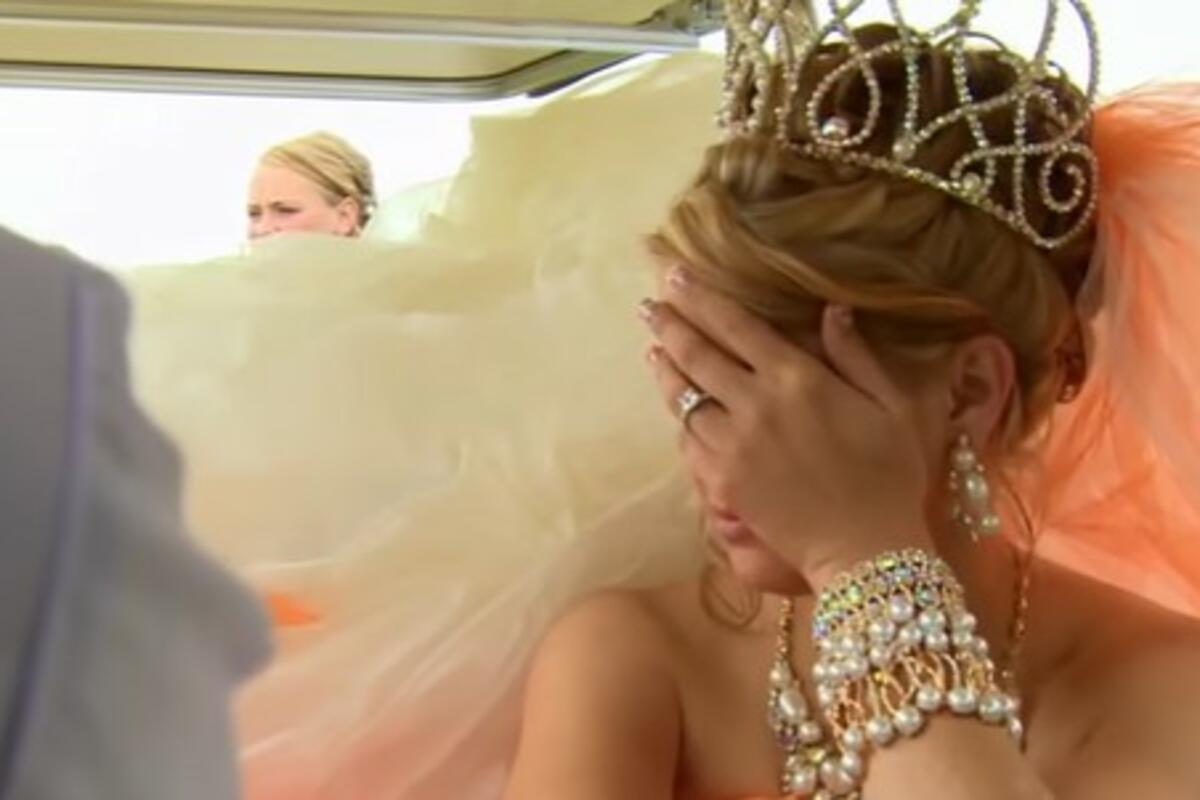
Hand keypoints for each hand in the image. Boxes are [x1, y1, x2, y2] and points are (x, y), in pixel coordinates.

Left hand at [641, 266, 933, 590]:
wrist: (865, 548)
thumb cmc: (890, 475)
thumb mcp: (890, 405)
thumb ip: (855, 355)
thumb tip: (833, 311)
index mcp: (797, 377)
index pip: (735, 324)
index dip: (701, 297)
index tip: (675, 275)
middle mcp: (756, 403)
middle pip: (698, 354)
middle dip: (670, 324)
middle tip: (649, 305)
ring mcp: (733, 443)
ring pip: (684, 397)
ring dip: (665, 369)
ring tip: (652, 349)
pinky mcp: (722, 479)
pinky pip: (689, 441)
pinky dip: (680, 420)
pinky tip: (676, 408)